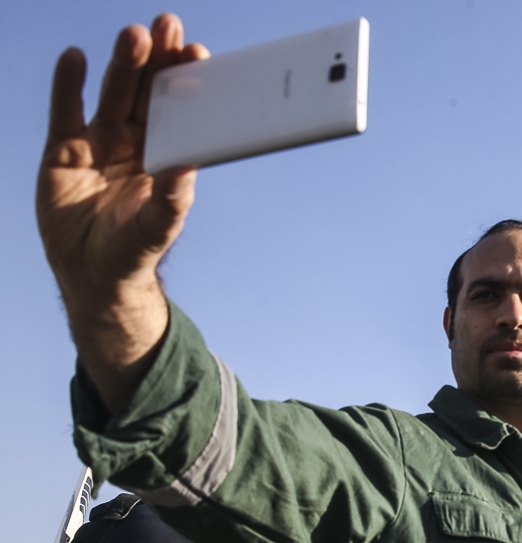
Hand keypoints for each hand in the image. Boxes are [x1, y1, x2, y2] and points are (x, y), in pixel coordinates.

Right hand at [36, 14, 207, 412]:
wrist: (92, 275)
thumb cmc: (134, 250)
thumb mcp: (157, 226)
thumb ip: (171, 197)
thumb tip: (187, 166)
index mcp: (164, 156)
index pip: (178, 110)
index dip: (185, 82)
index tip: (198, 54)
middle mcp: (133, 144)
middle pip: (146, 92)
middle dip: (156, 59)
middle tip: (166, 26)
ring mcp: (97, 144)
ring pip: (112, 95)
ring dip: (123, 64)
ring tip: (134, 36)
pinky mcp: (61, 153)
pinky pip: (65, 112)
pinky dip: (67, 85)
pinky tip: (74, 58)